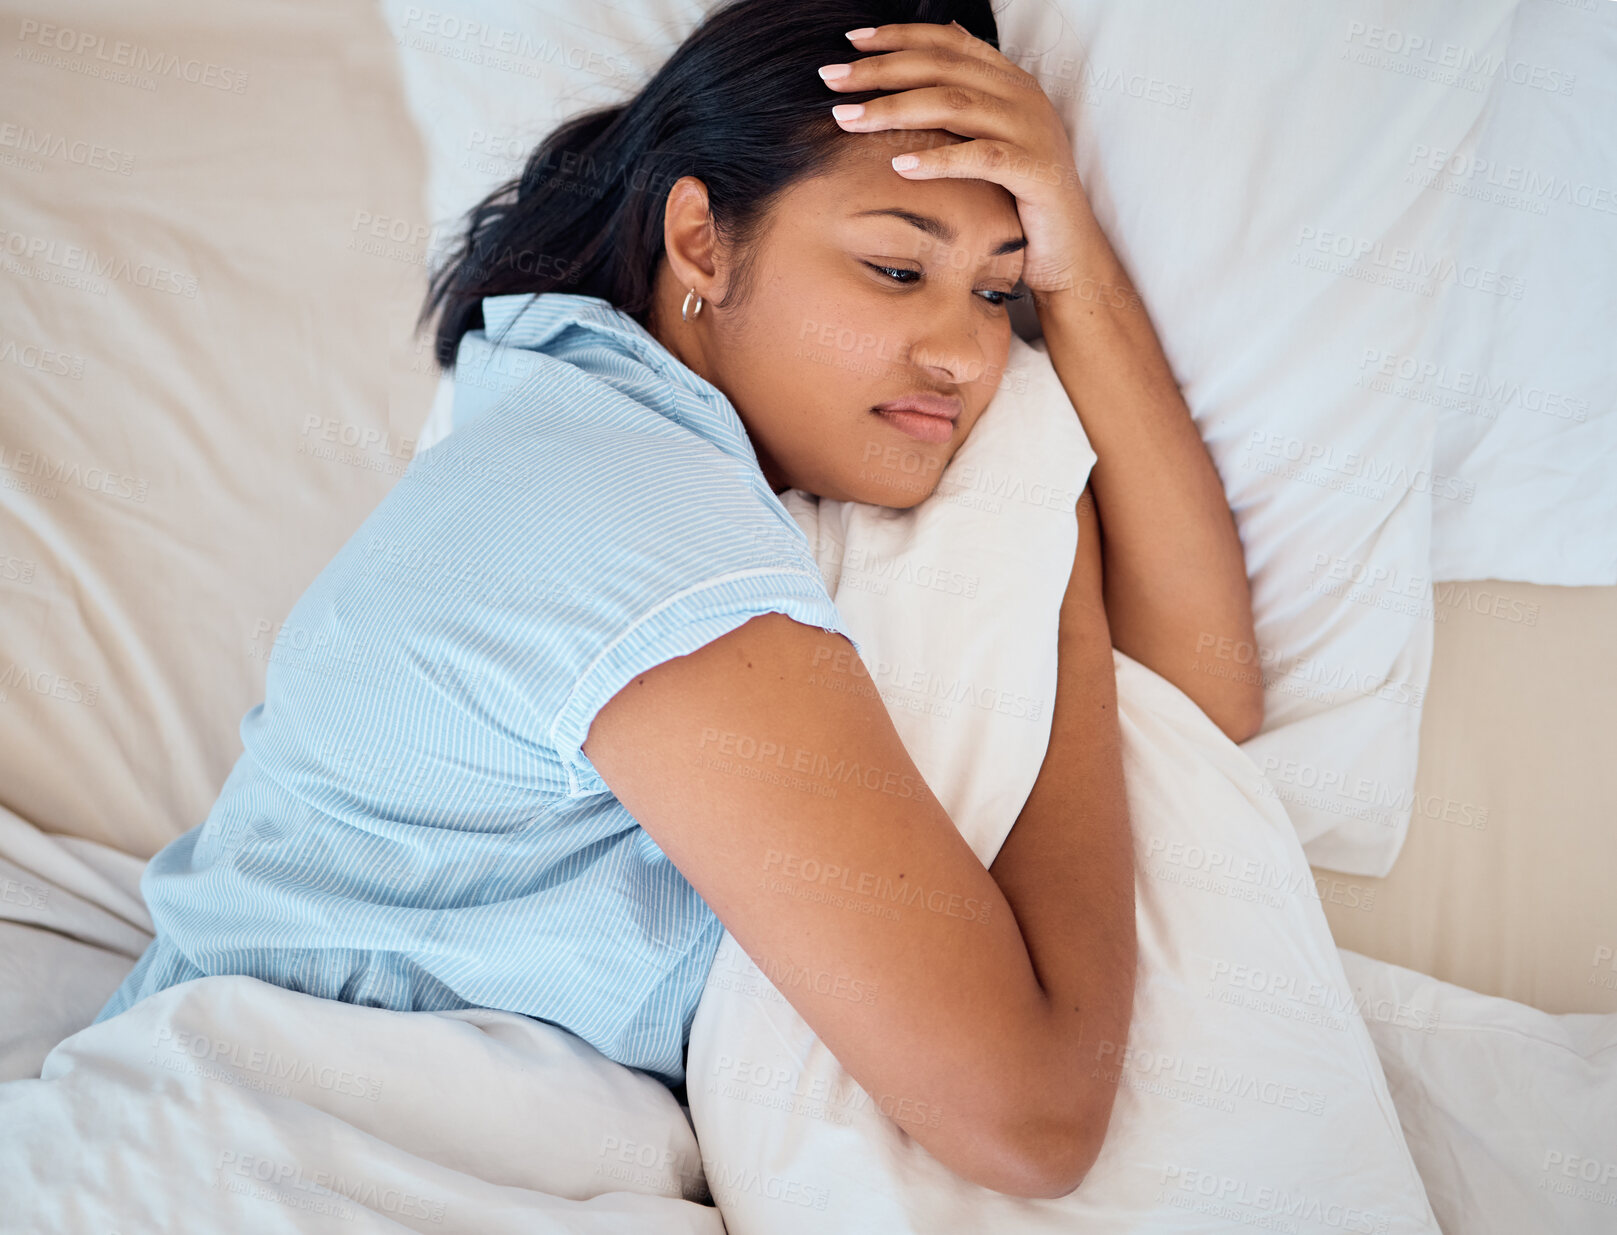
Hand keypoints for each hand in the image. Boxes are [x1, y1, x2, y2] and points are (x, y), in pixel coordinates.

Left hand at [819, 21, 1095, 296]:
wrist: (1068, 253)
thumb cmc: (1018, 202)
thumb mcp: (988, 143)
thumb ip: (963, 104)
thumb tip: (929, 61)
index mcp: (1010, 82)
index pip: (949, 43)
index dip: (898, 37)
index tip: (850, 43)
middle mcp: (1023, 97)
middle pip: (942, 68)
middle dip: (880, 70)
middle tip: (830, 79)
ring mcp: (1032, 131)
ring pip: (954, 105)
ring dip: (893, 109)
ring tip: (847, 119)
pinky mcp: (1036, 172)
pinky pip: (981, 158)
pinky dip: (938, 160)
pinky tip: (899, 166)